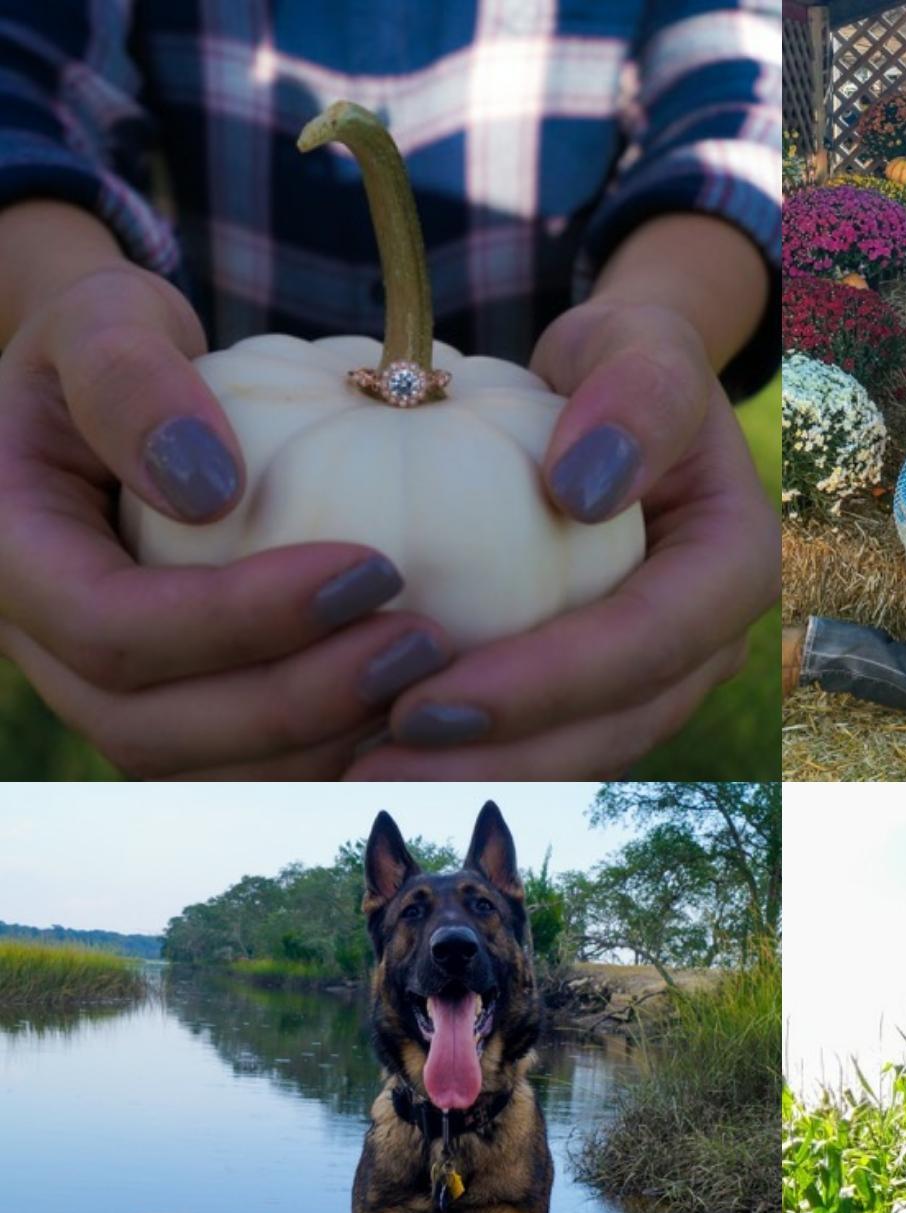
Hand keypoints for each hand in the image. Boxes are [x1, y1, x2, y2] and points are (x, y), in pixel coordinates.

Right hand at [0, 264, 452, 777]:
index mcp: (10, 560)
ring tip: (434, 680)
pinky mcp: (173, 715)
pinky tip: (420, 708)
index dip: (239, 619)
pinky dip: (333, 753)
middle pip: (155, 730)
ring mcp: (107, 698)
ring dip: (324, 745)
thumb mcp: (103, 319)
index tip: (371, 568)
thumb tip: (206, 487)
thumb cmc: (113, 348)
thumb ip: (127, 379)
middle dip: (297, 703)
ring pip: (204, 772)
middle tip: (423, 646)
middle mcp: (46, 654)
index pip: (112, 629)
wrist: (111, 406)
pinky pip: (249, 767)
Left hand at [342, 300, 778, 777]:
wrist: (621, 403)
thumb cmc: (624, 363)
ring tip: (362, 780)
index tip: (429, 701)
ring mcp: (662, 676)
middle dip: (500, 760)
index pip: (647, 645)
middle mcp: (710, 642)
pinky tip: (380, 760)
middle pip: (615, 726)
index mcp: (736, 568)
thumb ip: (639, 395)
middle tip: (375, 768)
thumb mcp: (643, 343)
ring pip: (582, 755)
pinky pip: (549, 742)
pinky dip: (473, 760)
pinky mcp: (610, 692)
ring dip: (478, 779)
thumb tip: (584, 489)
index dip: (547, 685)